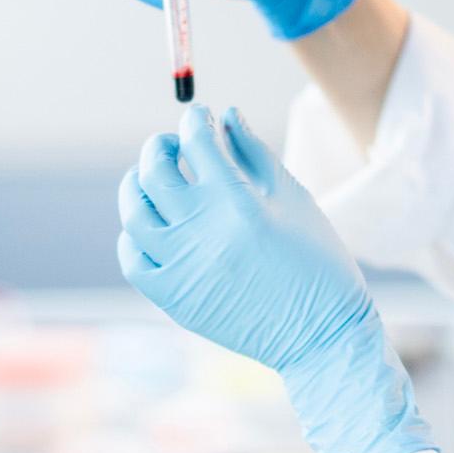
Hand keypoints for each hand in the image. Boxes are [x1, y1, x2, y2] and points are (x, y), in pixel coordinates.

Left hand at [116, 105, 434, 452]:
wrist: (320, 336)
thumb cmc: (316, 262)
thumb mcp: (294, 200)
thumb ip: (255, 154)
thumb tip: (225, 116)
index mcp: (237, 203)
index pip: (196, 142)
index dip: (195, 120)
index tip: (199, 117)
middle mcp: (202, 232)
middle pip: (156, 171)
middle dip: (161, 147)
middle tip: (172, 144)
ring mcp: (181, 267)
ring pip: (135, 211)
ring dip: (137, 183)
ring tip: (151, 178)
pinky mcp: (173, 298)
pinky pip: (133, 258)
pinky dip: (133, 234)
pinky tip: (150, 225)